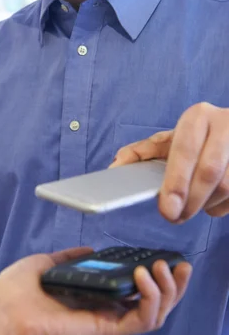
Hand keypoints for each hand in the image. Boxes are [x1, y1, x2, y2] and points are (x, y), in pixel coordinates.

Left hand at [0, 248, 191, 334]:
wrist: (4, 318)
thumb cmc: (16, 295)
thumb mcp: (44, 264)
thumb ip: (69, 258)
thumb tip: (88, 251)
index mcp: (92, 295)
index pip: (131, 289)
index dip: (151, 275)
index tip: (160, 257)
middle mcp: (104, 309)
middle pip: (151, 302)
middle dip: (171, 285)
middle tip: (177, 264)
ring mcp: (108, 320)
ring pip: (154, 313)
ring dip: (168, 290)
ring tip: (163, 268)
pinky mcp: (107, 329)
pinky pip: (143, 320)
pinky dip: (152, 298)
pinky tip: (144, 276)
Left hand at [111, 103, 228, 221]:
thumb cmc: (198, 140)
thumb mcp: (170, 141)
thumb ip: (142, 153)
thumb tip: (116, 167)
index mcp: (198, 117)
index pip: (185, 150)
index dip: (175, 182)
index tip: (167, 209)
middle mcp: (225, 124)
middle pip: (209, 171)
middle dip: (190, 200)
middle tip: (175, 217)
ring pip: (228, 186)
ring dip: (207, 204)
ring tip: (192, 207)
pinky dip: (223, 206)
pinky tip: (212, 203)